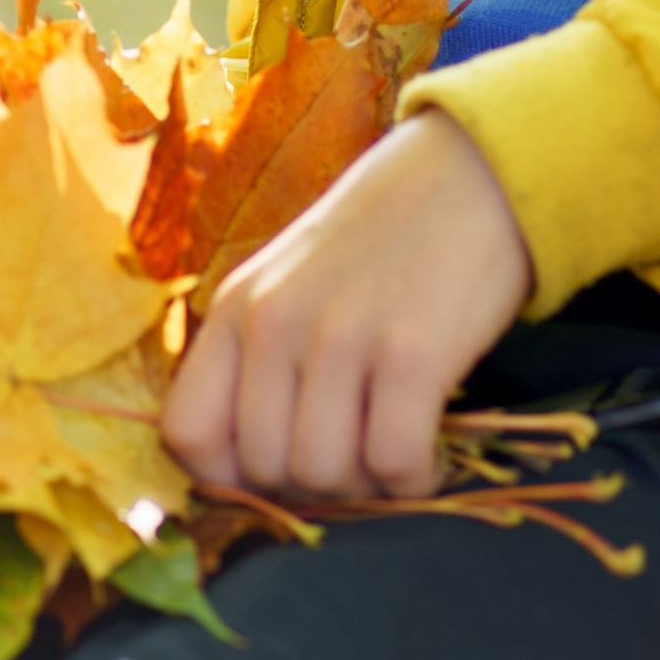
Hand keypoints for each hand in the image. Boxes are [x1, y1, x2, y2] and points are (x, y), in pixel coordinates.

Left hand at [160, 112, 532, 503]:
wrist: (470, 174)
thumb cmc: (381, 245)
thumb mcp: (289, 284)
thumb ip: (255, 361)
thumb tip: (248, 475)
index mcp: (235, 307)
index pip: (188, 434)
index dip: (229, 476)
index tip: (281, 470)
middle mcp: (275, 320)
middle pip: (264, 469)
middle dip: (314, 484)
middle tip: (358, 451)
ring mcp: (341, 335)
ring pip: (325, 475)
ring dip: (367, 485)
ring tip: (394, 446)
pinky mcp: (412, 353)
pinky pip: (394, 464)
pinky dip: (415, 480)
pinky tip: (431, 453)